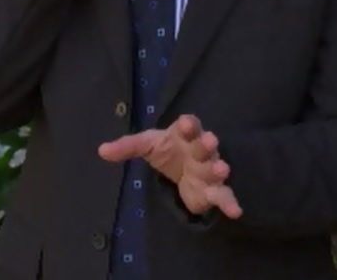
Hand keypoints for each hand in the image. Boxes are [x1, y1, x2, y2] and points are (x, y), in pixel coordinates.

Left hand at [98, 114, 242, 219]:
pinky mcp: (213, 190)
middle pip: (204, 146)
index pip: (188, 126)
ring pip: (215, 169)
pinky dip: (230, 203)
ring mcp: (208, 170)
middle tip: (211, 140)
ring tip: (223, 169)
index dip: (188, 125)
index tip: (185, 123)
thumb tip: (101, 151)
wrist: (183, 167)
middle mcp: (200, 150)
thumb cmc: (167, 149)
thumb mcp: (147, 145)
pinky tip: (236, 212)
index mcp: (184, 135)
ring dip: (218, 169)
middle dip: (206, 144)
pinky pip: (223, 196)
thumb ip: (127, 147)